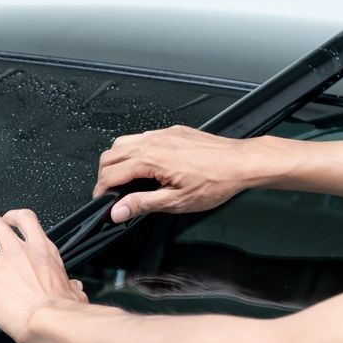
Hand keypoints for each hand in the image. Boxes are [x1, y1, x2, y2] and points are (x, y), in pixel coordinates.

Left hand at [0, 209, 87, 342]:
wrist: (51, 320)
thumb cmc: (64, 309)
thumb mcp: (75, 292)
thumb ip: (72, 287)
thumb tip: (76, 289)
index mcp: (42, 250)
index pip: (25, 219)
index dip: (12, 218)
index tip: (8, 223)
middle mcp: (19, 252)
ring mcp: (0, 266)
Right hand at [95, 125, 269, 221]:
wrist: (242, 163)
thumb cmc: (216, 181)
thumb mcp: (176, 201)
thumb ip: (142, 204)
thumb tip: (118, 211)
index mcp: (151, 159)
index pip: (111, 174)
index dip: (100, 191)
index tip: (102, 202)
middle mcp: (154, 141)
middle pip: (110, 155)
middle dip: (103, 175)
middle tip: (109, 193)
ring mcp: (163, 134)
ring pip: (123, 142)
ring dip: (116, 161)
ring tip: (122, 179)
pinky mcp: (172, 131)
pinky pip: (142, 137)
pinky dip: (132, 151)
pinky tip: (143, 165)